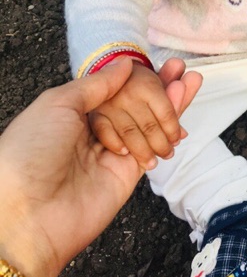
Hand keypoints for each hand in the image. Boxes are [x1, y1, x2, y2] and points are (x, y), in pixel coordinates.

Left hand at [0, 57, 200, 276]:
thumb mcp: (57, 104)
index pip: (113, 89)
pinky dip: (169, 130)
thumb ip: (96, 84)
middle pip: (135, 104)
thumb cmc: (29, 154)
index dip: (136, 75)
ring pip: (148, 123)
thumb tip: (124, 64)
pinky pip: (152, 147)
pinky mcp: (126, 174)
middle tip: (180, 68)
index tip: (157, 62)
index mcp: (71, 113)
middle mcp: (92, 132)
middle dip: (159, 86)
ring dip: (171, 104)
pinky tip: (181, 111)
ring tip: (189, 81)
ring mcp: (111, 153)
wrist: (26, 215)